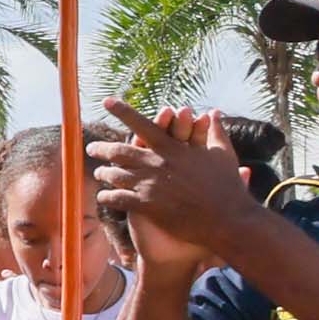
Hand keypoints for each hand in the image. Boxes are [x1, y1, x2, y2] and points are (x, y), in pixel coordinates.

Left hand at [86, 105, 252, 263]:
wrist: (227, 218)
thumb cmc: (228, 186)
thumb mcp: (223, 154)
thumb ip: (214, 132)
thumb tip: (214, 112)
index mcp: (172, 148)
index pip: (142, 125)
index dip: (123, 111)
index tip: (107, 101)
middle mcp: (157, 163)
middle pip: (119, 152)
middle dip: (101, 149)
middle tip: (91, 148)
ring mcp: (150, 185)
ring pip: (116, 175)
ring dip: (104, 173)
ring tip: (99, 173)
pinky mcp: (148, 206)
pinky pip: (119, 198)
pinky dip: (108, 196)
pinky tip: (103, 197)